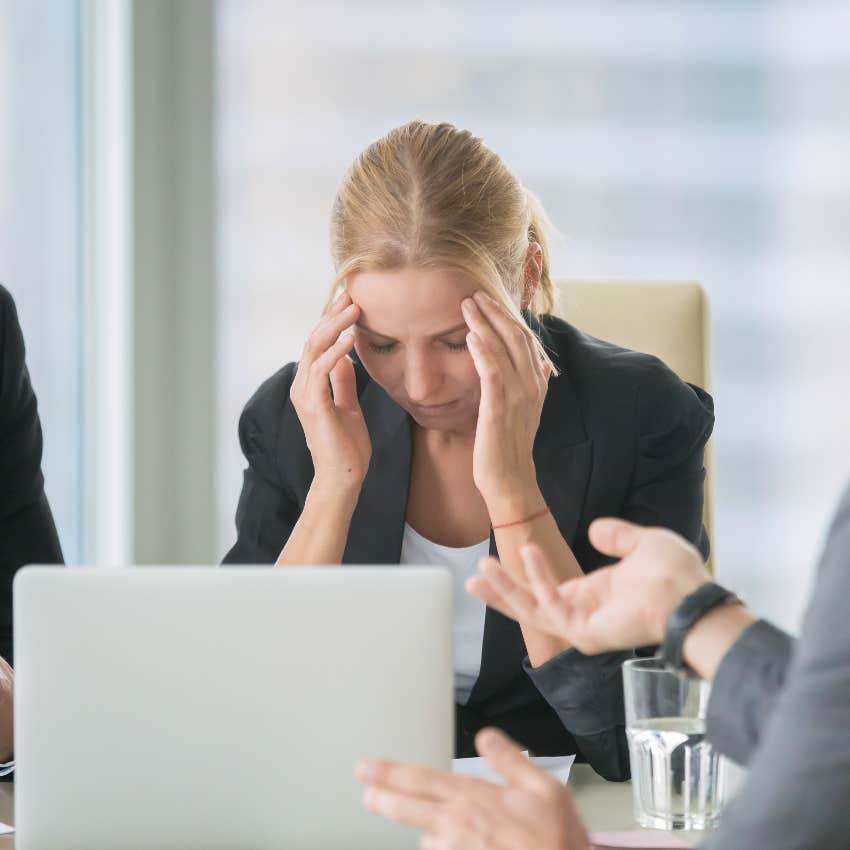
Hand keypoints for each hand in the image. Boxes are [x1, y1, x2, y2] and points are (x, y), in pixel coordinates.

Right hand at [289, 290, 371, 495]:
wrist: (344, 478)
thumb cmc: (347, 448)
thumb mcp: (348, 407)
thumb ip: (343, 383)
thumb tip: (346, 359)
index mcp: (309, 386)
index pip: (317, 344)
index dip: (331, 321)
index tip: (350, 301)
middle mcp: (302, 386)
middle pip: (313, 339)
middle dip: (332, 314)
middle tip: (352, 293)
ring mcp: (305, 394)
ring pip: (314, 348)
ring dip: (334, 325)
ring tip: (354, 307)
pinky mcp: (314, 404)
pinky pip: (322, 369)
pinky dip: (336, 351)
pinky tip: (351, 338)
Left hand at [357, 728, 589, 849]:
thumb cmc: (557, 840)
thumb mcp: (545, 788)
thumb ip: (510, 759)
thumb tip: (486, 736)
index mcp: (475, 798)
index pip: (421, 779)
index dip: (389, 773)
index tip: (366, 768)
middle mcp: (459, 826)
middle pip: (409, 808)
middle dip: (382, 798)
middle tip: (364, 792)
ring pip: (426, 838)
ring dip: (425, 831)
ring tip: (429, 828)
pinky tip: (455, 846)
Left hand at [462, 291, 550, 514]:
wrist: (510, 480)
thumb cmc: (510, 447)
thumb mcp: (526, 413)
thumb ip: (535, 386)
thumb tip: (544, 366)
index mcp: (536, 384)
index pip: (525, 340)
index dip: (508, 317)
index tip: (490, 301)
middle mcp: (531, 385)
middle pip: (516, 337)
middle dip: (495, 312)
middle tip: (475, 294)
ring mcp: (517, 396)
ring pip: (503, 348)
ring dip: (485, 323)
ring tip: (468, 305)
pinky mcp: (498, 407)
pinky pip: (492, 372)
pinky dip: (483, 351)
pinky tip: (471, 335)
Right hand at [467, 519, 710, 652]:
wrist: (692, 594)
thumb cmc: (674, 573)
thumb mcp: (640, 543)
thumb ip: (616, 536)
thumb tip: (596, 530)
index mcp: (592, 596)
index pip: (545, 591)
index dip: (520, 578)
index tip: (496, 562)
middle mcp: (583, 613)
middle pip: (530, 606)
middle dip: (500, 592)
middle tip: (472, 577)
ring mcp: (583, 626)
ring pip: (532, 610)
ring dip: (506, 589)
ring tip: (482, 567)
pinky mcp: (586, 632)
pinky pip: (553, 605)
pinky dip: (539, 579)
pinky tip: (528, 554)